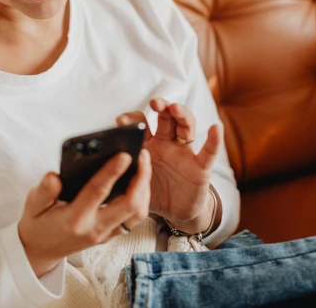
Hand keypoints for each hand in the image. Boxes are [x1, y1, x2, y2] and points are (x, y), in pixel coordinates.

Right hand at [18, 149, 151, 277]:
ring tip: (144, 164)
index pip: (97, 192)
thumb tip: (55, 176)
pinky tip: (140, 180)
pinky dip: (142, 198)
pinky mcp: (112, 234)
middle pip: (129, 205)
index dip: (112, 172)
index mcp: (74, 219)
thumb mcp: (32, 206)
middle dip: (141, 178)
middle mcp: (94, 228)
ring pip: (137, 212)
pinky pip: (134, 218)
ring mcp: (106, 234)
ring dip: (145, 188)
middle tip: (142, 154)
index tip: (124, 155)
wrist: (41, 251)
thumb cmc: (38, 223)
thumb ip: (43, 191)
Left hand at [117, 99, 221, 234]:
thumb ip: (124, 171)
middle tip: (155, 103)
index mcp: (149, 144)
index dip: (133, 119)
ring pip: (186, 127)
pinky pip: (208, 152)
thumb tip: (99, 165)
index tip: (121, 121)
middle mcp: (167, 143)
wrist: (175, 212)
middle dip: (161, 107)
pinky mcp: (200, 167)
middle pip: (166, 118)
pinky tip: (216, 128)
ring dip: (182, 115)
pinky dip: (214, 140)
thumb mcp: (134, 181)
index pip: (142, 123)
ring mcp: (185, 153)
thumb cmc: (153, 192)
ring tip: (175, 109)